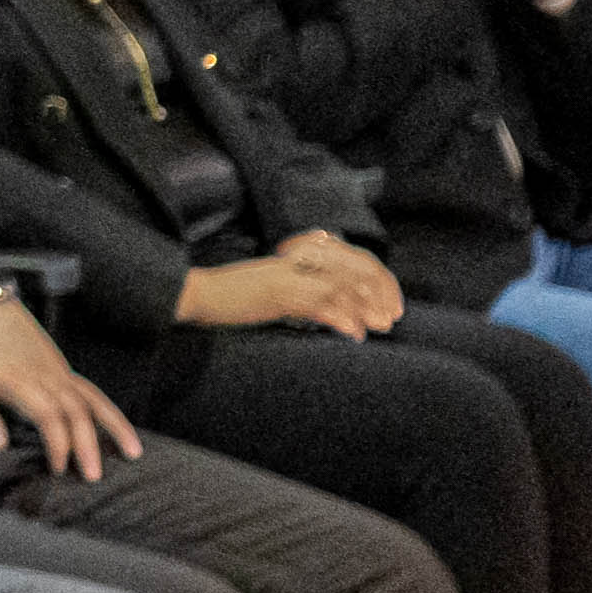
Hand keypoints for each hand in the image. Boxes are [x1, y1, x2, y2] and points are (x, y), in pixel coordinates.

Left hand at [0, 292, 139, 480]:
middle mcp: (44, 374)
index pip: (47, 413)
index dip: (57, 442)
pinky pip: (91, 391)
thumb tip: (0, 447)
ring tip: (133, 454)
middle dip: (87, 444)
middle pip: (75, 409)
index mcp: (16, 379)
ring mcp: (57, 370)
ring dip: (113, 426)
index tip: (57, 468)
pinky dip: (110, 411)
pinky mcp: (63, 368)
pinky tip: (124, 431)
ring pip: (91, 398)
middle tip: (93, 478)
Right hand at [175, 233, 395, 337]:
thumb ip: (303, 295)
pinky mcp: (278, 293)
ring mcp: (289, 275)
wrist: (199, 296)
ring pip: (342, 284)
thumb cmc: (234, 299)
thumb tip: (334, 311)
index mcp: (299, 257)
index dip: (376, 279)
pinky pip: (320, 303)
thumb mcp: (275, 291)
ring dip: (366, 307)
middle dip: (379, 291)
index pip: (350, 257)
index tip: (389, 304)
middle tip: (392, 317)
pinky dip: (342, 319)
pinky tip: (354, 335)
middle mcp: (297, 261)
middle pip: (353, 267)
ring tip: (381, 326)